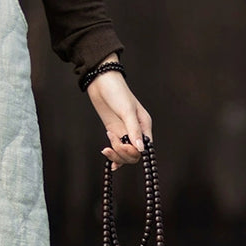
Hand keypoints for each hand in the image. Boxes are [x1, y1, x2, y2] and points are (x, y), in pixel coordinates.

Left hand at [86, 56, 151, 170]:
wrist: (101, 83)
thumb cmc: (117, 92)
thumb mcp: (127, 111)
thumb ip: (133, 130)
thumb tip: (140, 149)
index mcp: (144, 125)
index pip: (144, 148)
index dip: (134, 152)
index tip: (123, 146)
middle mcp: (136, 131)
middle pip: (134, 154)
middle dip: (122, 154)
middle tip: (111, 145)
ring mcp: (124, 133)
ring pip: (125, 154)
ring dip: (116, 155)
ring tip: (106, 146)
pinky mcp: (114, 133)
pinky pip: (117, 150)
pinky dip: (114, 157)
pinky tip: (109, 162)